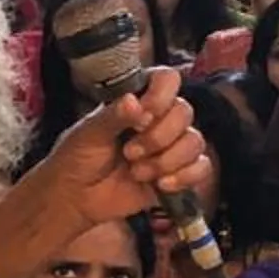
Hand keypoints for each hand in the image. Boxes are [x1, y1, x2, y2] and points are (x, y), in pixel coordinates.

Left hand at [44, 66, 208, 232]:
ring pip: (194, 142)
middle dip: (157, 137)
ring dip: (166, 160)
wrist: (77, 197)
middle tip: (129, 152)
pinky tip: (160, 185)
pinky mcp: (179, 173)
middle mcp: (159, 119)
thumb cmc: (77, 157)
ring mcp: (171, 146)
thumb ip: (113, 115)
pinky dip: (183, 177)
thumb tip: (134, 102)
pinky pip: (201, 169)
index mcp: (138, 99)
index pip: (167, 80)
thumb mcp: (88, 132)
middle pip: (184, 113)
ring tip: (137, 172)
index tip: (143, 113)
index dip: (161, 95)